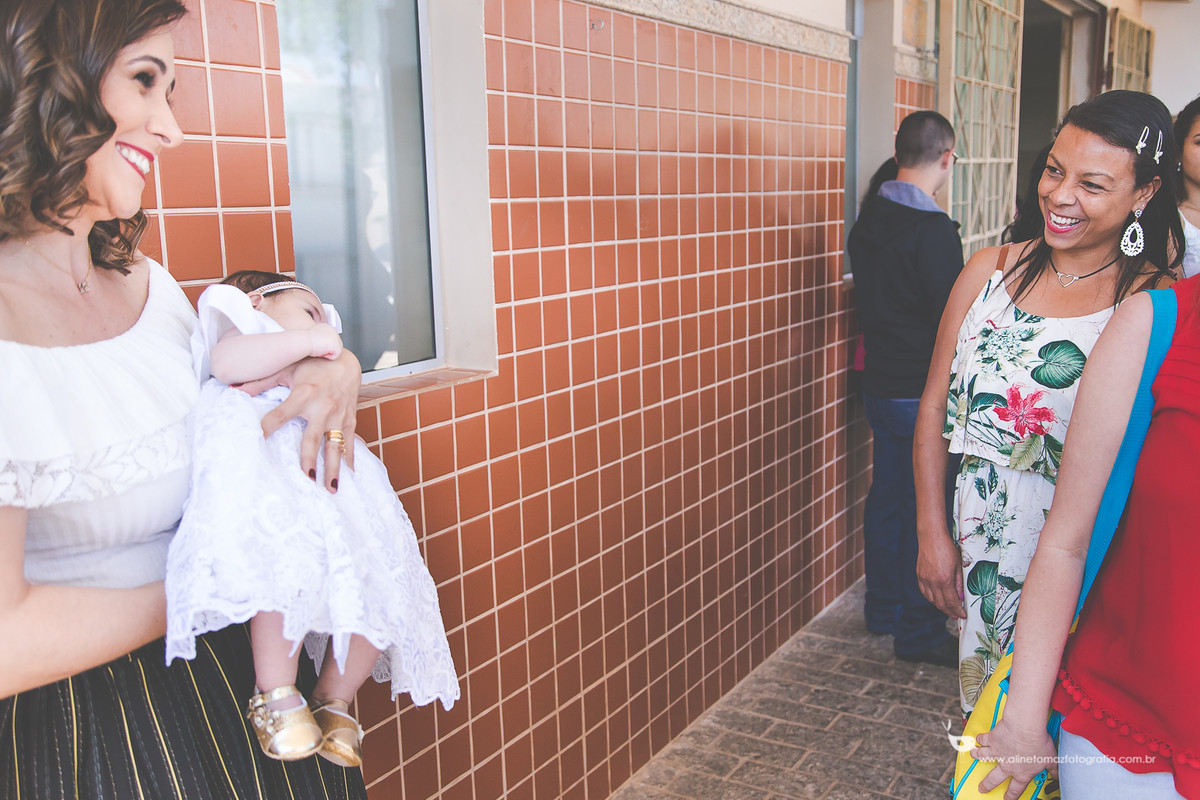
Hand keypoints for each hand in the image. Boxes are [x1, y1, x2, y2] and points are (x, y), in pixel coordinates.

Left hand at [244, 349, 361, 491]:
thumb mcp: (286, 368)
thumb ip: (261, 381)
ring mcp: (338, 415)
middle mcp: (323, 407)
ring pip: (335, 445)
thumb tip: (234, 389)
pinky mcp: (349, 419)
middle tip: (306, 478)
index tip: (257, 441)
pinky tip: (349, 475)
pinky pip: (350, 442)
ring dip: (333, 467)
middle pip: (313, 438)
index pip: (280, 414)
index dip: (267, 427)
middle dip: (310, 459)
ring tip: (330, 488)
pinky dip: (350, 459)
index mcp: (304, 393)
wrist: (346, 360)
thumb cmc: (312, 364)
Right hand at [307, 323, 342, 359]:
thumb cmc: (304, 340)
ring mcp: (335, 337)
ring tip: (319, 351)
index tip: (318, 347)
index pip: (331, 338)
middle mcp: (332, 330)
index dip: (326, 345)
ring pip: (337, 350)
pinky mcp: (336, 344)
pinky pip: (336, 355)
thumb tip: (323, 344)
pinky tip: (322, 353)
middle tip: (319, 350)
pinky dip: (329, 357)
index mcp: (326, 327)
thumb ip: (320, 338)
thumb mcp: (313, 336)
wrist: (303, 341)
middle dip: (329, 349)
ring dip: (328, 353)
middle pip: (336, 344)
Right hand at [917, 526, 966, 618]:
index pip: (952, 602)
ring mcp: (924, 579)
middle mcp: (933, 582)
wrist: (931, 536)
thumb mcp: (958, 565)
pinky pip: (924, 592)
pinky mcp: (919, 575)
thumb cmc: (947, 548)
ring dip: (940, 606)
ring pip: (932, 600)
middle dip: (950, 612)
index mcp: (945, 580)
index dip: (958, 611)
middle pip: (941, 604)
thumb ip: (959, 583)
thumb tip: (961, 597)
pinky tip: (936, 599)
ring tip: (947, 608)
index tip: (963, 615)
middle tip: (956, 615)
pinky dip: (931, 598)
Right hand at [972, 718, 1058, 798]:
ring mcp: (997, 752)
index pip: (1015, 789)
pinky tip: (977, 739)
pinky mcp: (992, 739)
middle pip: (993, 779)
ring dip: (977, 757)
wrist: (1025, 728)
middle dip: (987, 785)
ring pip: (983, 757)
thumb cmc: (1038, 743)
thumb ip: (1053, 769)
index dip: (1010, 796)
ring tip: (973, 756)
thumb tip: (1057, 776)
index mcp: (1021, 773)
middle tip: (982, 788)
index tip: (1006, 799)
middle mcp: (1007, 765)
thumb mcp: (1051, 759)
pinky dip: (979, 739)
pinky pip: (983, 739)